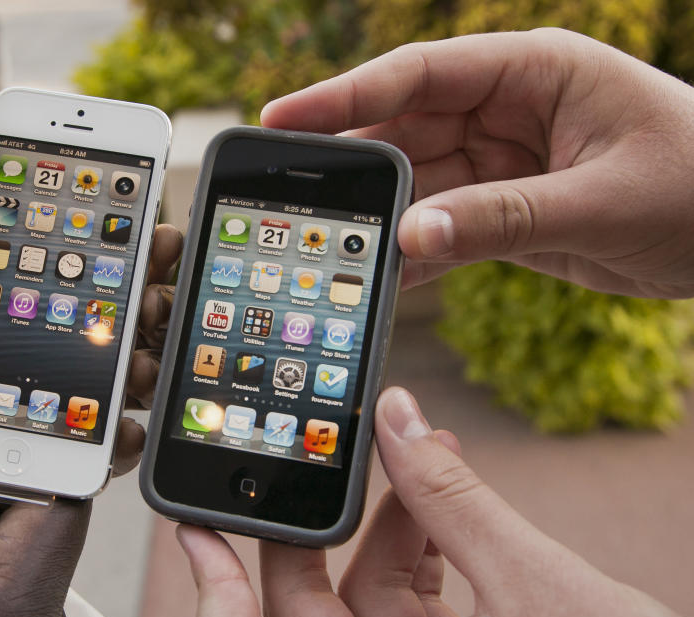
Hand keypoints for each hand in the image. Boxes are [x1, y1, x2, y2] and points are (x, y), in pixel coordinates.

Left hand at [0, 225, 182, 473]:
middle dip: (145, 308)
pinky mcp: (25, 449)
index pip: (66, 267)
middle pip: (104, 323)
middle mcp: (25, 346)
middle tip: (158, 300)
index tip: (154, 234)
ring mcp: (30, 399)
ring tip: (143, 368)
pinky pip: (79, 444)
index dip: (116, 248)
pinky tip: (126, 435)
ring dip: (137, 371)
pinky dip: (112, 442)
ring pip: (106, 383)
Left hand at [177, 387, 693, 616]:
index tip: (195, 531)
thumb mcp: (535, 586)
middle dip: (321, 527)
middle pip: (308, 612)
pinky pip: (412, 603)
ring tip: (416, 457)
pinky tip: (443, 495)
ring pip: (366, 598)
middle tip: (320, 458)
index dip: (215, 597)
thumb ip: (456, 500)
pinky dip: (426, 548)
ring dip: (390, 524)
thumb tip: (400, 419)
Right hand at [261, 28, 693, 297]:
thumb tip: (409, 239)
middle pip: (405, 130)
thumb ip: (502, 218)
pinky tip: (383, 278)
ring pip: (420, 188)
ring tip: (330, 250)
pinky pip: (447, 231)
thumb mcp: (602, 199)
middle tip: (289, 199)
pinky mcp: (508, 213)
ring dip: (381, 221)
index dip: (343, 96)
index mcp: (533, 72)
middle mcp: (508, 112)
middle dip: (352, 167)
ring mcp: (504, 164)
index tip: (281, 119)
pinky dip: (417, 256)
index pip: (420, 74)